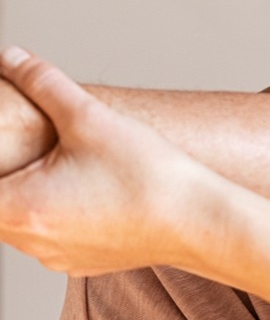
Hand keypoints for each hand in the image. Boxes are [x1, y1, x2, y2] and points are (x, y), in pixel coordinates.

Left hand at [0, 49, 212, 274]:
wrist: (201, 222)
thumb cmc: (149, 177)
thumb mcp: (91, 117)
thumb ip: (42, 82)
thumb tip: (12, 57)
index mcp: (18, 206)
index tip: (10, 148)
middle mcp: (29, 240)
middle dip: (8, 172)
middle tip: (49, 151)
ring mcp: (54, 256)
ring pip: (18, 221)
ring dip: (28, 192)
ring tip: (67, 164)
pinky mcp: (80, 262)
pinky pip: (50, 235)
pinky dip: (56, 211)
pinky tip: (89, 189)